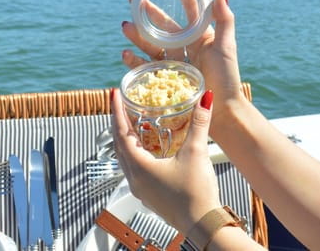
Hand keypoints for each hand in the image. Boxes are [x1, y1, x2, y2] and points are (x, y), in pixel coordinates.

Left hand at [110, 86, 220, 233]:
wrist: (203, 224)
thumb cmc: (195, 195)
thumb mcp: (196, 153)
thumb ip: (199, 123)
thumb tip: (205, 100)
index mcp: (139, 168)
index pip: (120, 133)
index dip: (117, 111)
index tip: (114, 95)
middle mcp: (135, 179)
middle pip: (120, 145)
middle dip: (120, 123)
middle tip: (123, 106)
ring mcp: (142, 189)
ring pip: (127, 158)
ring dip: (128, 139)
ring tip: (135, 124)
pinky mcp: (151, 194)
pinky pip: (137, 169)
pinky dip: (138, 153)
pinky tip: (150, 149)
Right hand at [121, 0, 245, 132]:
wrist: (221, 111)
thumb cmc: (227, 78)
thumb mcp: (226, 47)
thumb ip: (224, 20)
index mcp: (201, 36)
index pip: (190, 10)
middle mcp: (186, 47)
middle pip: (163, 26)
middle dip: (148, 13)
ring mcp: (174, 62)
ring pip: (151, 44)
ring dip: (137, 35)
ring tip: (125, 26)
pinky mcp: (166, 79)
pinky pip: (146, 67)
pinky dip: (134, 61)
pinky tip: (125, 54)